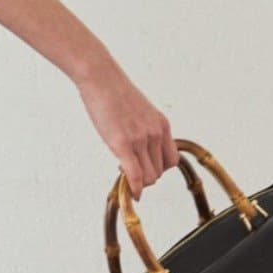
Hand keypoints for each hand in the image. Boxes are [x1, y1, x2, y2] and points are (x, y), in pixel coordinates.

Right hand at [75, 62, 179, 199]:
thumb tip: (139, 147)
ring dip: (138, 183)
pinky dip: (135, 189)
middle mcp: (155, 133)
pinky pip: (135, 175)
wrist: (101, 78)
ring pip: (149, 177)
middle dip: (146, 177)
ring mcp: (140, 139)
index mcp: (162, 125)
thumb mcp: (140, 111)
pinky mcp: (123, 144)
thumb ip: (144, 130)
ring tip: (125, 175)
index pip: (171, 160)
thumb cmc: (114, 92)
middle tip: (130, 173)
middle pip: (160, 172)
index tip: (144, 168)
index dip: (158, 169)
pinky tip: (131, 194)